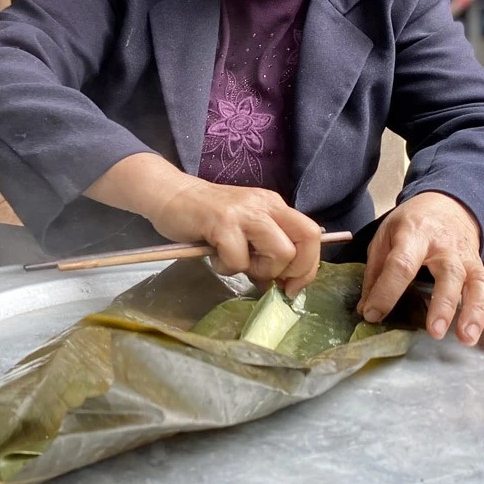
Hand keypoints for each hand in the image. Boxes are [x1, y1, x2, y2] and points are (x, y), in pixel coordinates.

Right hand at [147, 176, 321, 288]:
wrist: (171, 196)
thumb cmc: (206, 218)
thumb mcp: (244, 232)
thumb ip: (264, 254)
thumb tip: (277, 287)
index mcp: (275, 206)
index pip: (312, 234)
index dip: (308, 267)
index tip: (291, 288)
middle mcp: (266, 205)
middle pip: (305, 241)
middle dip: (290, 271)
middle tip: (264, 278)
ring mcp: (245, 212)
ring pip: (280, 252)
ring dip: (260, 270)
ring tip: (236, 262)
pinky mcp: (222, 222)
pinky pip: (239, 259)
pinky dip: (226, 267)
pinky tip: (214, 255)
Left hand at [356, 192, 483, 344]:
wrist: (446, 204)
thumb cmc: (412, 225)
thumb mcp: (386, 236)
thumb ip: (376, 272)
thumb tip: (367, 309)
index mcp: (415, 235)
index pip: (402, 264)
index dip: (386, 291)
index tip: (373, 314)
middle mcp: (447, 247)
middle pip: (450, 274)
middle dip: (444, 304)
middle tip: (436, 332)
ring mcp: (469, 259)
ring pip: (479, 283)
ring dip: (477, 311)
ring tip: (467, 337)